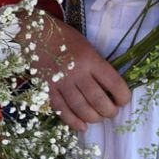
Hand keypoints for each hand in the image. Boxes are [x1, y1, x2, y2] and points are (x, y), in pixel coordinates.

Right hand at [28, 13, 130, 133]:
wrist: (35, 32)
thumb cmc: (65, 38)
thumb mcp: (87, 47)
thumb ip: (98, 66)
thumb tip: (110, 90)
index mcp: (91, 59)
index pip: (114, 83)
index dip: (123, 97)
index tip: (123, 100)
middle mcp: (77, 72)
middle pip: (98, 100)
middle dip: (109, 111)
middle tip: (111, 112)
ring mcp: (61, 82)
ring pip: (81, 108)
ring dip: (93, 118)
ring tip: (98, 117)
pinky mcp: (47, 88)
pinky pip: (61, 110)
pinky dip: (73, 121)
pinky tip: (82, 126)